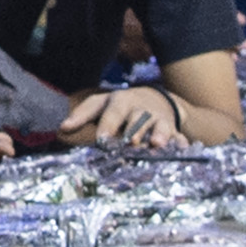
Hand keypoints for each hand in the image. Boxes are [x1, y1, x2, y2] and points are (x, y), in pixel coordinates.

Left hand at [61, 85, 188, 149]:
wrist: (155, 98)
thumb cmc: (121, 105)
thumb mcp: (102, 103)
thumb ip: (83, 114)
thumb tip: (62, 128)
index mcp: (121, 101)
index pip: (113, 112)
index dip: (108, 124)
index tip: (102, 139)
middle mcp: (140, 109)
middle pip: (137, 119)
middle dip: (135, 130)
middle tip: (131, 142)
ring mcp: (158, 118)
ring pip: (159, 126)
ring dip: (159, 134)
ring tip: (157, 144)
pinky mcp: (172, 127)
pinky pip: (178, 135)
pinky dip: (181, 141)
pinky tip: (183, 148)